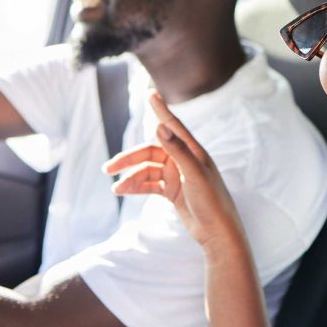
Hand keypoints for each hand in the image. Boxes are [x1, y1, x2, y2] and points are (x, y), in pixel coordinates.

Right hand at [103, 92, 245, 251]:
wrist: (218, 233)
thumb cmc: (213, 202)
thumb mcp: (194, 175)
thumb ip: (177, 150)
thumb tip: (159, 126)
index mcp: (193, 151)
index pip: (173, 126)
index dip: (160, 110)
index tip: (150, 93)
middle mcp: (183, 160)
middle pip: (150, 152)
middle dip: (129, 159)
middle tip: (108, 168)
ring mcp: (177, 176)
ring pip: (147, 170)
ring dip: (131, 177)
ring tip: (115, 189)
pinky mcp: (172, 191)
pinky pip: (149, 184)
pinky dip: (136, 186)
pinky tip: (123, 191)